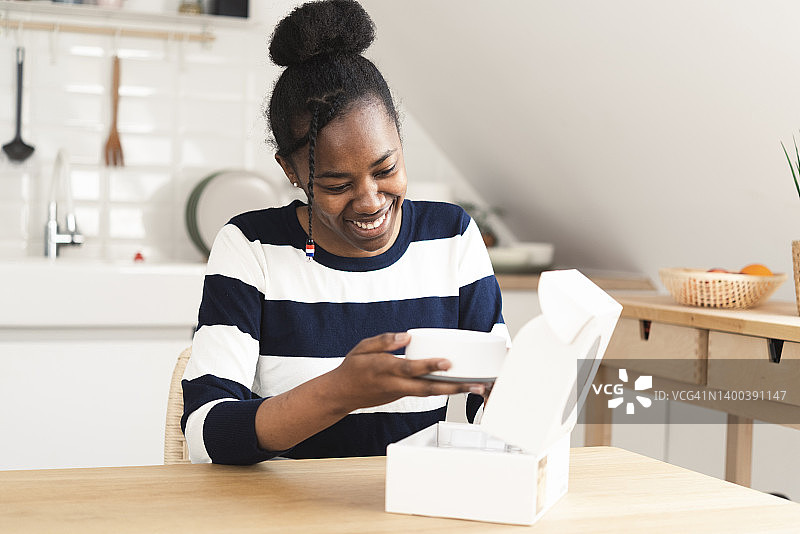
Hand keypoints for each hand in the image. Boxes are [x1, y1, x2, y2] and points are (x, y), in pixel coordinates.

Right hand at [328, 332, 485, 411]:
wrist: (341, 395)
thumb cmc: (353, 368)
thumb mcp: (362, 348)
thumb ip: (384, 341)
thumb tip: (407, 336)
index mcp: (384, 369)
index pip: (410, 368)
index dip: (429, 365)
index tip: (447, 362)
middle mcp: (395, 384)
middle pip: (428, 388)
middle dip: (454, 388)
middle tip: (476, 386)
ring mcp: (400, 393)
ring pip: (430, 394)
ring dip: (454, 392)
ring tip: (475, 388)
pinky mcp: (402, 397)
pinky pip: (425, 394)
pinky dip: (442, 391)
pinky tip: (457, 387)